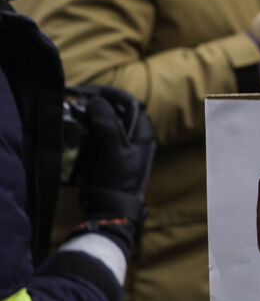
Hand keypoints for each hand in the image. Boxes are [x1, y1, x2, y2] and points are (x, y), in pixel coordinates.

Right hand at [75, 88, 155, 248]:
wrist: (109, 207)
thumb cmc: (119, 179)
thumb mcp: (115, 149)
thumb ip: (107, 123)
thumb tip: (96, 102)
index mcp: (143, 134)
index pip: (130, 104)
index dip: (111, 95)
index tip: (91, 92)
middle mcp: (132, 138)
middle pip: (114, 111)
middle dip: (96, 104)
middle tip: (78, 102)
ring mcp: (118, 146)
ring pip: (102, 121)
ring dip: (88, 116)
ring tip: (75, 115)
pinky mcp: (104, 154)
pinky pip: (94, 135)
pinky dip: (84, 130)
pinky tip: (75, 130)